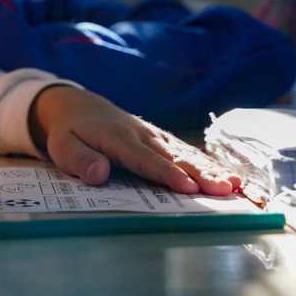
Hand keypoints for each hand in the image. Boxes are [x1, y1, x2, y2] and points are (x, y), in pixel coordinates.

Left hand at [28, 86, 239, 195]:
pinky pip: (183, 150)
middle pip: (172, 156)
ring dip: (209, 169)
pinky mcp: (159, 138)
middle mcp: (140, 134)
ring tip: (233, 185)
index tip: (188, 188)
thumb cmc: (69, 132)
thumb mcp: (62, 146)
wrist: (77, 105)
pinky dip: (205, 162)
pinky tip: (226, 175)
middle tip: (224, 190)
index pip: (144, 159)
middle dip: (199, 173)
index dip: (166, 173)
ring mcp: (152, 135)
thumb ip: (79, 160)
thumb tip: (99, 174)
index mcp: (116, 138)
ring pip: (183, 152)